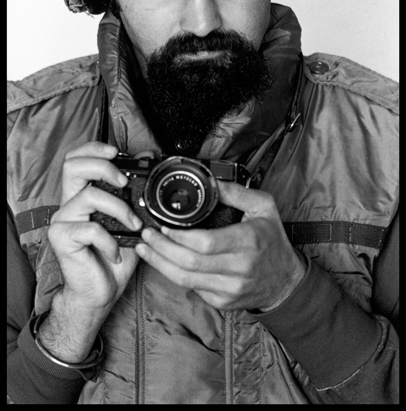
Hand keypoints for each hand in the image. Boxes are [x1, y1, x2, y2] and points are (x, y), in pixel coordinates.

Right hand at [48, 141, 141, 312]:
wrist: (101, 292)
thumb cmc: (114, 256)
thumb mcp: (131, 221)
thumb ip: (136, 194)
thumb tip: (148, 161)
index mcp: (83, 195)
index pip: (77, 159)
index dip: (94, 149)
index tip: (116, 152)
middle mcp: (70, 204)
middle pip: (72, 166)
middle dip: (103, 167)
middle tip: (124, 182)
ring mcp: (63, 220)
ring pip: (89, 196)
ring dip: (120, 209)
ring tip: (134, 226)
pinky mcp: (62, 239)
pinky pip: (89, 228)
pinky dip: (110, 241)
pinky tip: (116, 253)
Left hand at [135, 181, 305, 310]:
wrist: (285, 282)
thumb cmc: (273, 242)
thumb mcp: (264, 207)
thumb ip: (236, 193)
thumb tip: (211, 181)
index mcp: (248, 242)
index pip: (205, 243)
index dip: (179, 236)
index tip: (164, 226)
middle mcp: (239, 268)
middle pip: (190, 263)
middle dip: (162, 248)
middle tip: (147, 236)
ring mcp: (230, 289)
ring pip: (186, 279)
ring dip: (160, 264)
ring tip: (145, 249)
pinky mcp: (223, 302)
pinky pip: (192, 289)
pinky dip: (175, 275)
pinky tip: (165, 263)